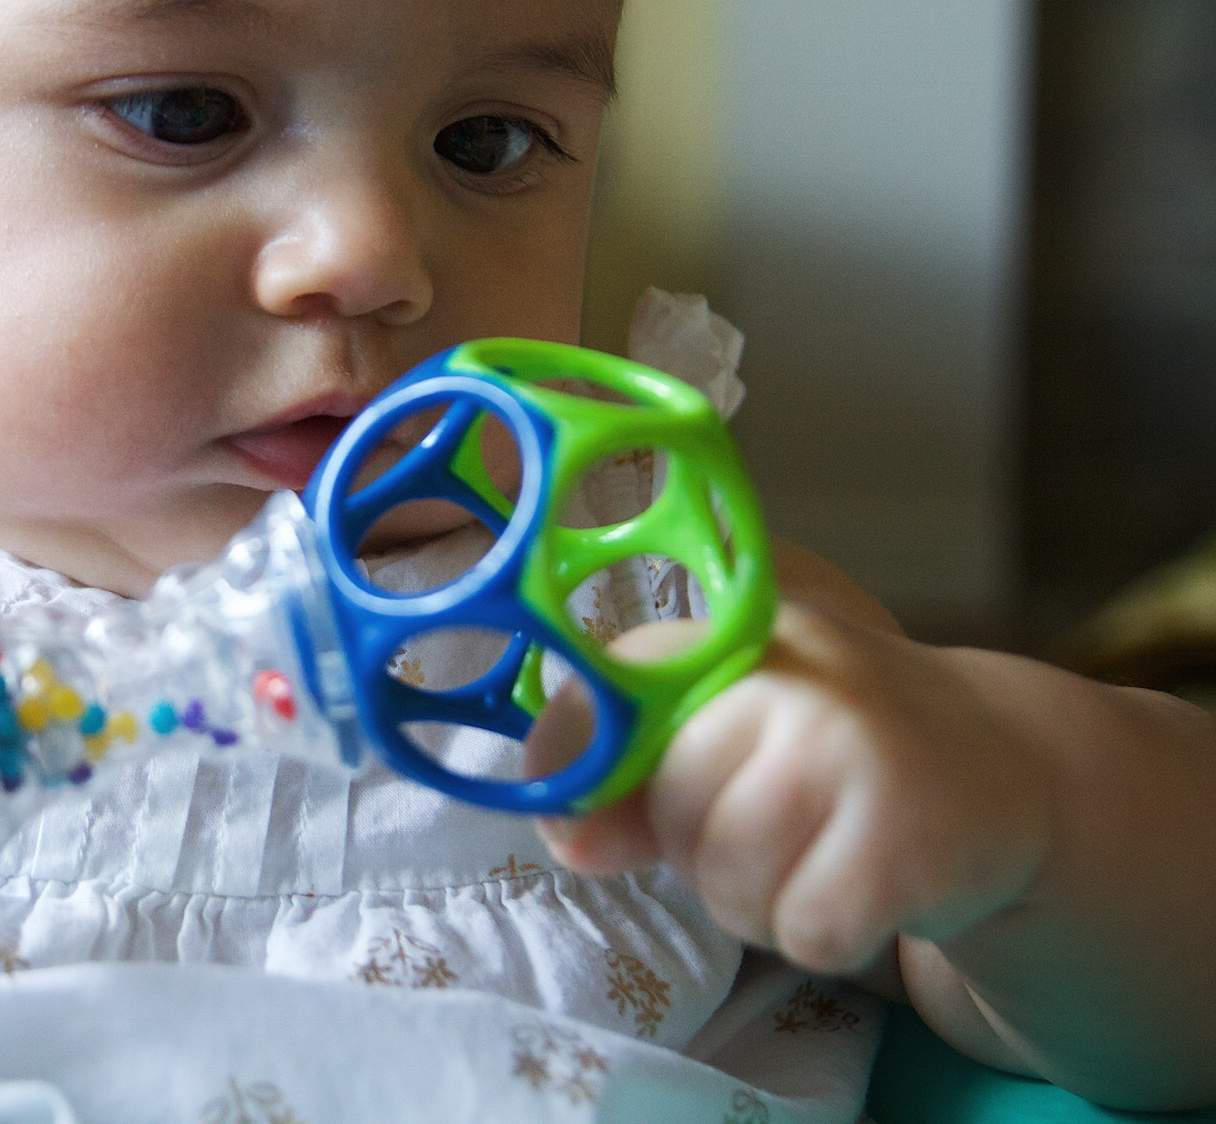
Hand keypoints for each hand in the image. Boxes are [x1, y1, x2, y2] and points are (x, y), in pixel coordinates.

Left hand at [531, 605, 1051, 976]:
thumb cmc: (837, 758)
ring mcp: (857, 752)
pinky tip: (869, 888)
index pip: (615, 689)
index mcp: (740, 641)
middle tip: (777, 830)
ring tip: (821, 856)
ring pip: (730, 881)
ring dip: (762, 901)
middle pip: (672, 811)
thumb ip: (635, 783)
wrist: (1010, 772)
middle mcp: (795, 678)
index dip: (572, 759)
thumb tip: (566, 836)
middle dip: (702, 852)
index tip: (576, 819)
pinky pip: (805, 932)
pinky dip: (826, 935)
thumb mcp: (736, 741)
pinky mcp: (909, 840)